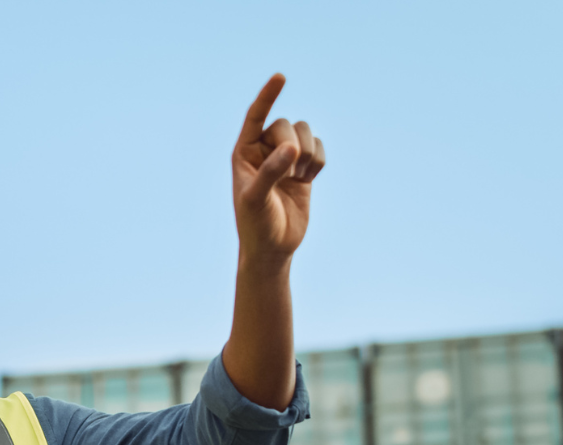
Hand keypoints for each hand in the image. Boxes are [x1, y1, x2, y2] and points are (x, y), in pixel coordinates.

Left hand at [232, 73, 324, 264]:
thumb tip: (292, 148)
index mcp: (243, 152)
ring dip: (307, 154)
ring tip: (298, 178)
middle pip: (287, 125)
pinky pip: (318, 147)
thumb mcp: (257, 198)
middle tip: (290, 171)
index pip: (255, 116)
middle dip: (293, 144)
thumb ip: (271, 171)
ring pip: (305, 133)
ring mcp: (284, 158)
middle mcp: (263, 151)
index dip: (268, 96)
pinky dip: (318, 161)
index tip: (281, 77)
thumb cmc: (256, 224)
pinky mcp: (303, 168)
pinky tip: (308, 180)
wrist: (273, 248)